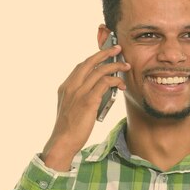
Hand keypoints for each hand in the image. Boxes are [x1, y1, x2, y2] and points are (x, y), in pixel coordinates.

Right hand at [41, 45, 129, 170]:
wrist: (63, 141)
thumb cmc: (69, 129)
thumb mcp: (71, 109)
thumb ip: (80, 98)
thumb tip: (98, 93)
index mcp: (65, 87)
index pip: (81, 66)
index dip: (94, 58)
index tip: (105, 55)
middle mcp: (71, 86)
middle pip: (90, 62)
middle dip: (105, 53)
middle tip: (117, 48)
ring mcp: (79, 92)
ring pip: (100, 71)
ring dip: (115, 66)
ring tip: (126, 65)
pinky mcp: (88, 101)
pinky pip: (105, 83)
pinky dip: (115, 80)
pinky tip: (122, 84)